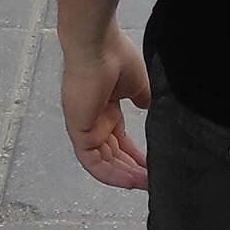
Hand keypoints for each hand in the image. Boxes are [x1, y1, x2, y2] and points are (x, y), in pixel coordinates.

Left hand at [60, 23, 151, 190]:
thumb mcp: (137, 84)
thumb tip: (150, 108)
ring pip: (103, 162)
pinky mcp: (78, 131)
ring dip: (123, 175)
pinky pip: (93, 161)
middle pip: (112, 154)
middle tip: (152, 180)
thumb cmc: (115, 57)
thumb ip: (142, 100)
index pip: (119, 140)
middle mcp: (94, 120)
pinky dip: (110, 173)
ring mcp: (84, 127)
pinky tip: (130, 180)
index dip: (134, 155)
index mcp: (105, 108)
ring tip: (145, 183)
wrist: (97, 45)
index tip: (151, 166)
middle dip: (131, 169)